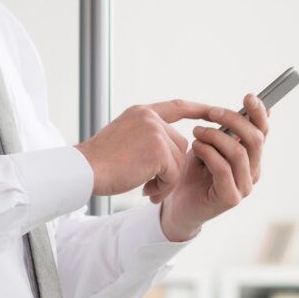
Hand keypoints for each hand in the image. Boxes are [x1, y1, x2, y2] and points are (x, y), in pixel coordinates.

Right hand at [75, 100, 213, 196]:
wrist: (83, 171)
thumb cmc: (100, 163)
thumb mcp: (124, 139)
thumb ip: (149, 137)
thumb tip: (177, 150)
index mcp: (142, 113)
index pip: (178, 106)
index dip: (198, 110)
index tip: (215, 112)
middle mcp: (150, 118)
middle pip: (181, 145)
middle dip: (171, 169)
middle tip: (151, 185)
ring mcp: (155, 132)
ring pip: (179, 161)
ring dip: (166, 180)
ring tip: (145, 187)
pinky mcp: (158, 150)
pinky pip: (175, 174)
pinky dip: (164, 187)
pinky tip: (146, 190)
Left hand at [157, 93, 269, 240]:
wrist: (176, 206)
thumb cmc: (192, 172)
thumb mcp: (210, 145)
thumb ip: (225, 130)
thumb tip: (243, 105)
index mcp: (251, 157)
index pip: (263, 132)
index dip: (259, 114)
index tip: (248, 97)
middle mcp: (253, 172)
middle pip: (255, 139)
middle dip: (234, 120)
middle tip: (212, 112)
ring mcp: (244, 187)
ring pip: (239, 153)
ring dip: (215, 137)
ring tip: (197, 132)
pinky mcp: (230, 199)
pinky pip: (223, 169)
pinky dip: (208, 153)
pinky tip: (195, 148)